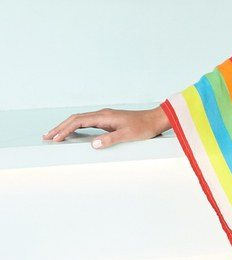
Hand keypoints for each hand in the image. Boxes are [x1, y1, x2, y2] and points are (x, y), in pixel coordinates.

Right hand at [42, 106, 169, 148]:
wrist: (156, 120)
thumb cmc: (144, 127)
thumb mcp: (128, 135)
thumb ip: (111, 139)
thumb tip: (94, 144)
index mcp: (104, 116)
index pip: (78, 121)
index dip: (65, 130)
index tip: (55, 138)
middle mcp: (102, 114)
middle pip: (75, 119)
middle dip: (60, 127)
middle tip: (46, 137)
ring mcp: (105, 117)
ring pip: (80, 120)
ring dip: (66, 127)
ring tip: (54, 136)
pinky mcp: (108, 121)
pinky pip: (87, 123)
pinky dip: (76, 128)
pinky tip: (72, 134)